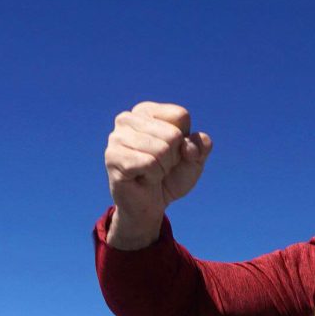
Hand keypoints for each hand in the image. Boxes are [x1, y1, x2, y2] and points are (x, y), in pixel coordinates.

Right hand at [104, 102, 212, 247]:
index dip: (185, 140)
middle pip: (173, 134)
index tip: (172, 152)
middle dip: (174, 156)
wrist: (152, 205)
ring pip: (161, 149)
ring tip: (151, 172)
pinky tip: (143, 178)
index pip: (181, 116)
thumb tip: (191, 145)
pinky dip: (153, 176)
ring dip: (163, 168)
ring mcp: (117, 137)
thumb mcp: (194, 159)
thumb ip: (201, 145)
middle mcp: (127, 119)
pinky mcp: (113, 157)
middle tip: (160, 166)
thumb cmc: (170, 177)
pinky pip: (149, 163)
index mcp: (146, 111)